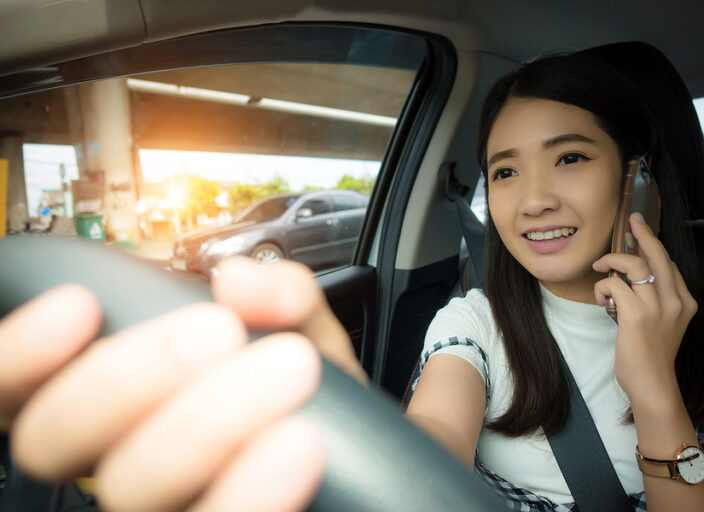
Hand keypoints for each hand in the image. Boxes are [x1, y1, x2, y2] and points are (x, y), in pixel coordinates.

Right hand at [0, 257, 359, 510]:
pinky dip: (251, 491)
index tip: (77, 306)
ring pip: (127, 491)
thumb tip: (241, 279)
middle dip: (125, 375)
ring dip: (202, 421)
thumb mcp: (307, 340)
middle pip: (53, 442)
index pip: (24, 396)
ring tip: (289, 367)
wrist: (385, 474)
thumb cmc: (322, 407)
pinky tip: (299, 442)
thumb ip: (280, 298)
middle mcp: (131, 468)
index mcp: (130, 411)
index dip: (18, 357)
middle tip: (217, 331)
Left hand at [592, 213, 697, 407]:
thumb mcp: (662, 323)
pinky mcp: (636, 315)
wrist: (652, 383)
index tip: (640, 232)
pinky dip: (602, 287)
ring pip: (632, 265)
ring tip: (600, 268)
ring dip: (611, 262)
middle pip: (658, 255)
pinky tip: (601, 299)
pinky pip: (613, 285)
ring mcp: (657, 307)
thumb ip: (655, 299)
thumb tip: (633, 274)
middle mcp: (674, 301)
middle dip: (643, 234)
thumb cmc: (650, 354)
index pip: (669, 263)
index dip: (652, 245)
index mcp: (684, 302)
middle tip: (631, 221)